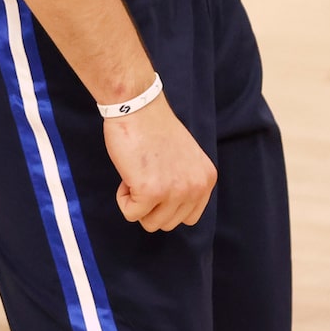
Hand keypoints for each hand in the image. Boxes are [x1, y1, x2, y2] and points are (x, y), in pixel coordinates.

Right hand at [103, 95, 216, 231]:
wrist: (138, 107)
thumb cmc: (155, 130)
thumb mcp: (185, 160)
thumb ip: (185, 184)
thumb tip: (173, 213)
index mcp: (206, 179)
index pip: (189, 218)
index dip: (167, 204)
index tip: (159, 181)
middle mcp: (196, 187)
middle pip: (168, 224)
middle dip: (151, 205)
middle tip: (147, 173)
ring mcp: (175, 191)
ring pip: (150, 224)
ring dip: (137, 202)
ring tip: (139, 173)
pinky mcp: (151, 192)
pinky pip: (131, 214)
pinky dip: (123, 198)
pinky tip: (128, 174)